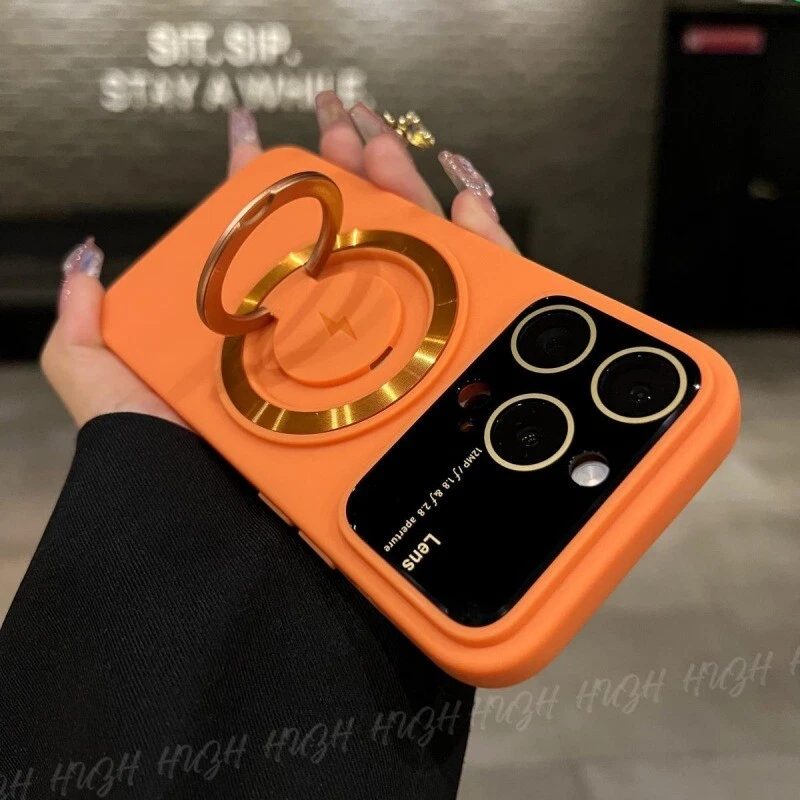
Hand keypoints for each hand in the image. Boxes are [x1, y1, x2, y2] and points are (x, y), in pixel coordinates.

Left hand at [41, 98, 517, 427]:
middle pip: (353, 243)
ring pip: (414, 263)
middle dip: (352, 173)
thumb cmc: (173, 473)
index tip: (266, 135)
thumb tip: (87, 267)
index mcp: (270, 342)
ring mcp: (385, 365)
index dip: (275, 189)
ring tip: (389, 143)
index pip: (281, 248)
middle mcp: (330, 350)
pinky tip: (467, 201)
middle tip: (345, 123)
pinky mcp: (432, 389)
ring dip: (408, 192)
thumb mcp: (114, 399)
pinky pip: (475, 308)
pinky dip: (480, 248)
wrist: (235, 553)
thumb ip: (85, 340)